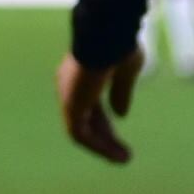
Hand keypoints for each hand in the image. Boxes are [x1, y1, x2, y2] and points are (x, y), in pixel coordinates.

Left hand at [58, 48, 145, 163]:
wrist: (106, 34)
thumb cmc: (118, 46)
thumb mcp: (125, 71)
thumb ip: (120, 92)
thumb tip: (121, 114)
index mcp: (81, 75)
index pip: (90, 105)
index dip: (104, 122)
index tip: (119, 135)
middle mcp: (70, 86)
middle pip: (86, 119)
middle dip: (105, 137)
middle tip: (123, 154)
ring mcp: (68, 96)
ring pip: (82, 130)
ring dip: (102, 147)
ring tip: (123, 159)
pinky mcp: (70, 105)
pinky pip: (80, 134)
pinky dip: (98, 146)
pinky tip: (115, 155)